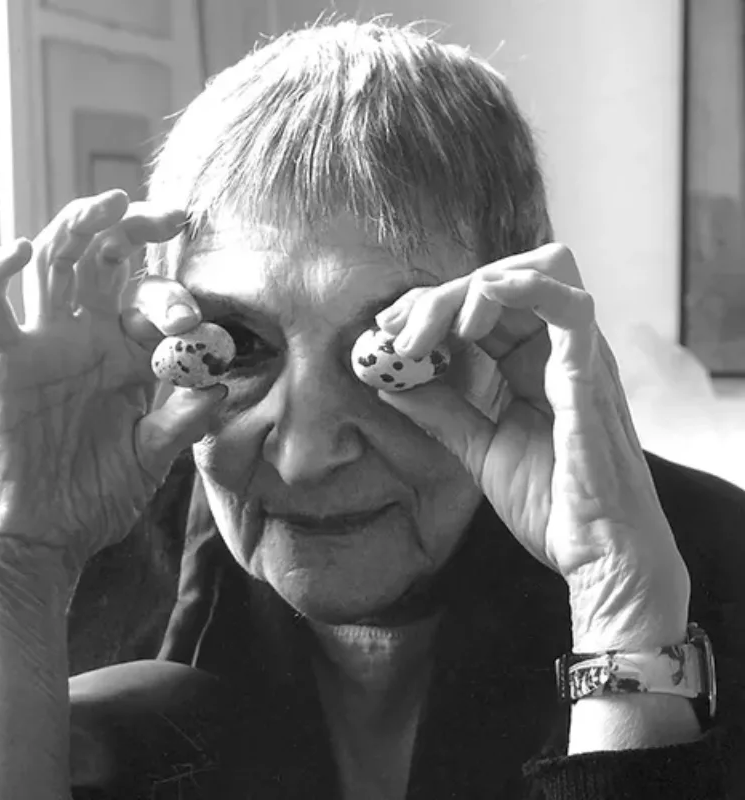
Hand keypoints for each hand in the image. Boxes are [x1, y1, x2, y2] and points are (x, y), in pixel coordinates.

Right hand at [0, 190, 225, 570]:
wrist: (47, 534)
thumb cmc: (98, 493)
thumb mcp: (152, 457)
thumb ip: (182, 423)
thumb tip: (218, 387)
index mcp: (128, 355)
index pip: (154, 300)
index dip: (180, 298)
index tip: (202, 319)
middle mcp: (90, 338)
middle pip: (108, 261)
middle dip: (138, 232)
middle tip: (171, 216)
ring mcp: (47, 345)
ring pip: (58, 265)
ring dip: (81, 226)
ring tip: (112, 200)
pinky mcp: (6, 363)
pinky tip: (22, 250)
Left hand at [375, 244, 689, 651]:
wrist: (599, 556)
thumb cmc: (552, 503)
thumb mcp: (479, 447)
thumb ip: (440, 410)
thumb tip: (390, 382)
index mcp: (530, 365)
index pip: (481, 307)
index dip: (431, 308)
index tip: (385, 330)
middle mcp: (556, 351)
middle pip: (501, 284)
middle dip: (440, 296)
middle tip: (395, 329)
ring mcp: (578, 357)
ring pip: (534, 277)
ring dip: (473, 289)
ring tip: (429, 328)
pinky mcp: (590, 376)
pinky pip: (571, 309)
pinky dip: (524, 290)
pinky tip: (478, 307)